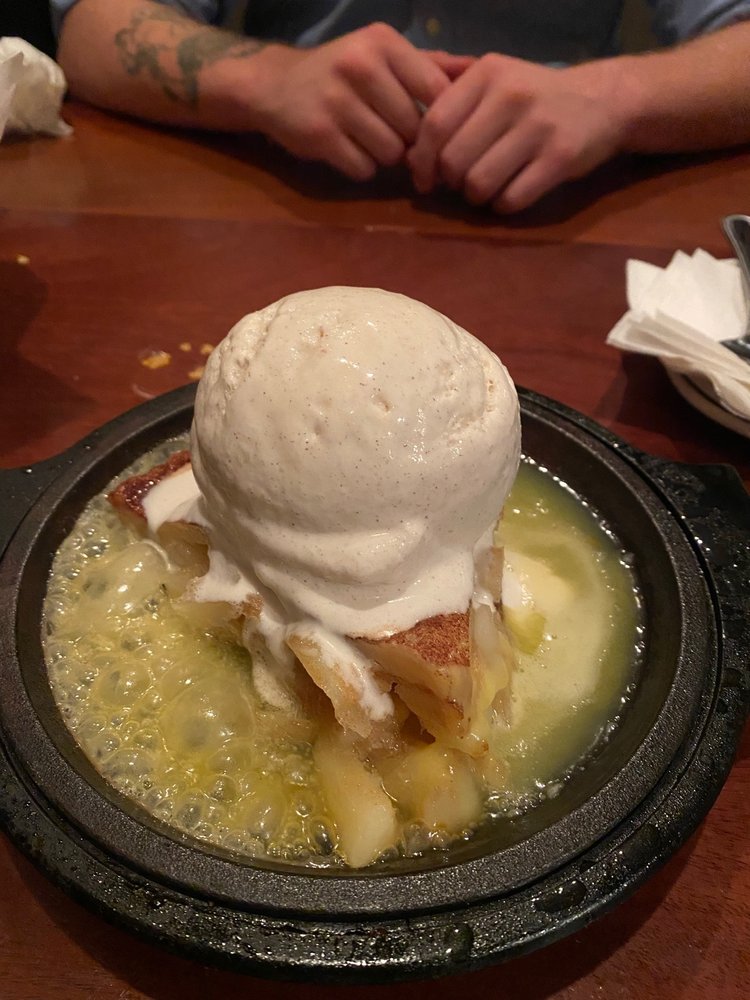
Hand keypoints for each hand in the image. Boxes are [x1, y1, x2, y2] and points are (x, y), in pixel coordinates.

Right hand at [249, 23, 450, 179]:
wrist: (275, 87)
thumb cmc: (340, 73)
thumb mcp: (382, 56)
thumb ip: (430, 65)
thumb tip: (479, 69)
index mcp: (382, 43)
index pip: (436, 90)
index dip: (439, 117)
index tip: (428, 125)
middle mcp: (360, 66)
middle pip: (414, 128)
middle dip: (407, 140)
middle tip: (389, 132)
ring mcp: (337, 101)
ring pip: (391, 153)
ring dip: (384, 156)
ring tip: (367, 139)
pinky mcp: (320, 135)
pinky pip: (363, 168)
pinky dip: (360, 166)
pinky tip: (347, 149)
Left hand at [407, 54, 625, 211]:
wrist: (604, 100)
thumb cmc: (536, 95)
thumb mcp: (495, 76)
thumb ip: (450, 89)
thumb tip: (404, 124)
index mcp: (487, 74)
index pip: (434, 125)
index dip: (420, 160)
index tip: (423, 179)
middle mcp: (511, 95)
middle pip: (453, 161)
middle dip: (451, 182)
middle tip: (462, 182)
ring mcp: (538, 127)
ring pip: (479, 184)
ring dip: (476, 198)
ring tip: (487, 188)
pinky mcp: (560, 158)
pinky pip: (511, 199)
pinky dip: (503, 206)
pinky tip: (510, 194)